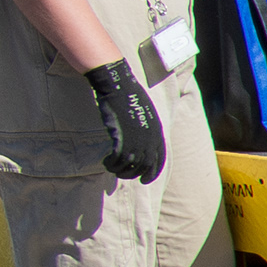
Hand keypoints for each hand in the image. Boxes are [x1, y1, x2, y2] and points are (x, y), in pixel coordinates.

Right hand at [86, 60, 163, 181]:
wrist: (118, 86)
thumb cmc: (129, 97)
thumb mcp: (145, 115)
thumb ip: (147, 131)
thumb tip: (143, 144)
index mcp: (158, 133)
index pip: (160, 159)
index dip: (152, 172)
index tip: (145, 180)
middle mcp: (150, 138)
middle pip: (145, 165)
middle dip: (135, 174)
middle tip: (124, 177)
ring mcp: (136, 138)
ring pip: (131, 164)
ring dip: (121, 171)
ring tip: (112, 169)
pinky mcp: (121, 136)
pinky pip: (118, 158)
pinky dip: (112, 163)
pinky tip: (106, 162)